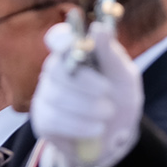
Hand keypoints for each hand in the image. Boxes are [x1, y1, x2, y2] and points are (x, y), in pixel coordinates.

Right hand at [32, 14, 143, 166]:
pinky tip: (95, 129)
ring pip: (57, 97)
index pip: (57, 39)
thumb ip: (111, 54)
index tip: (72, 43)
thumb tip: (98, 28)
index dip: (61, 40)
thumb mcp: (125, 76)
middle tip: (108, 95)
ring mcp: (45, 95)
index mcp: (75, 53)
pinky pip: (53, 119)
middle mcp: (55, 71)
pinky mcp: (42, 120)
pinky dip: (79, 125)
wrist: (115, 138)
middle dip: (85, 84)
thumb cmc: (119, 99)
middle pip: (56, 69)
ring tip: (106, 115)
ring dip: (87, 108)